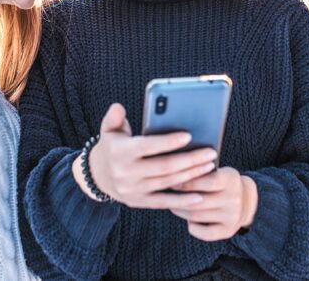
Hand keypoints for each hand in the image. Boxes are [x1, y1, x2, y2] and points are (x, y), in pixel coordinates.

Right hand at [72, 103, 216, 210]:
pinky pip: (163, 202)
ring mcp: (133, 190)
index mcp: (120, 152)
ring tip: (210, 165)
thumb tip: (118, 106)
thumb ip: (114, 118)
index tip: (189, 135)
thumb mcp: (109, 130)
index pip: (147, 146)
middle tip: (210, 151)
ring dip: (191, 175)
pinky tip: (200, 196)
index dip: (168, 142)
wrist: (97, 176)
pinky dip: (182, 200)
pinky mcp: (139, 202)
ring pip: (167, 182)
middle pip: (163, 166)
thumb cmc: (112, 145)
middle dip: (190, 159)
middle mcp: (126, 173)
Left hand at [170, 167, 258, 240]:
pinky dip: (193, 228)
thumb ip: (202, 170)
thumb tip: (175, 168)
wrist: (246, 200)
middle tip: (165, 193)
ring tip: (171, 204)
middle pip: (199, 201)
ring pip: (198, 216)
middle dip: (179, 197)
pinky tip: (188, 220)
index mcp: (231, 179)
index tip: (171, 179)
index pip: (208, 181)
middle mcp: (234, 198)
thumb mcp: (219, 170)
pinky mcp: (228, 231)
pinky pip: (205, 233)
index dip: (188, 181)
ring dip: (181, 211)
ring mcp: (232, 216)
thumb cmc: (223, 181)